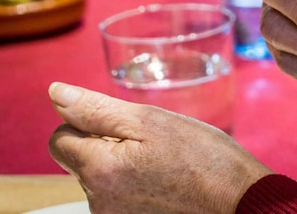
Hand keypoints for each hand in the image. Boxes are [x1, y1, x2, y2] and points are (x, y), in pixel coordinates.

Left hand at [48, 82, 270, 212]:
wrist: (241, 202)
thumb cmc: (203, 158)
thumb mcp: (152, 121)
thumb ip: (98, 108)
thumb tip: (56, 93)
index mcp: (98, 169)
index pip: (60, 139)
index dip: (89, 124)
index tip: (126, 126)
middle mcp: (97, 203)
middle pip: (81, 161)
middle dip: (108, 146)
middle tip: (153, 145)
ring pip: (101, 180)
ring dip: (123, 168)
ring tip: (164, 166)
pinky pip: (118, 199)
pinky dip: (136, 188)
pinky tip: (166, 184)